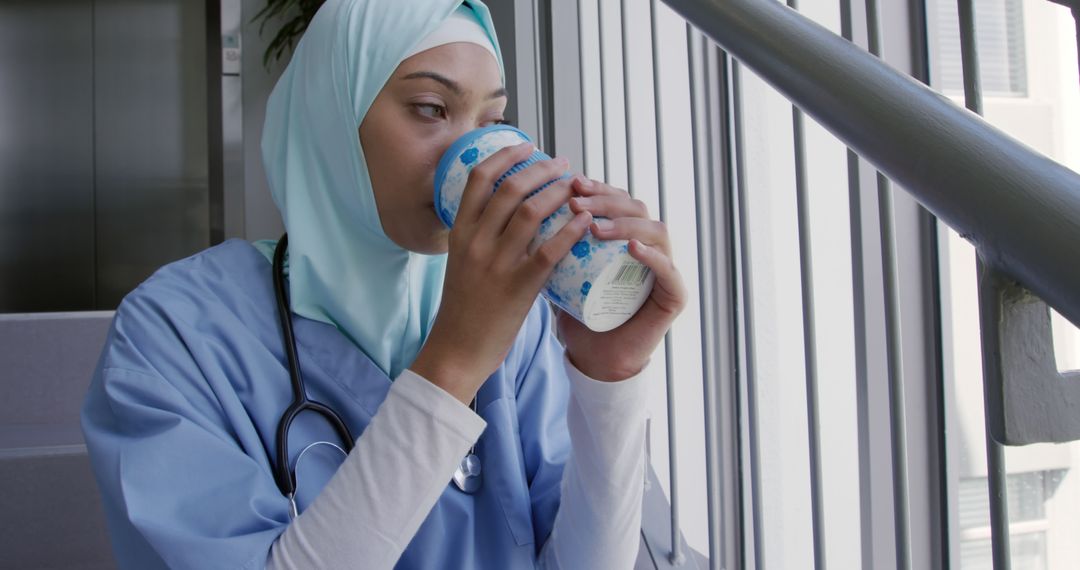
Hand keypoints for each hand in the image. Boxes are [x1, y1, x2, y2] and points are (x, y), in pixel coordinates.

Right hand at [412, 143, 592, 403]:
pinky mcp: (517, 288)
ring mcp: (496, 265)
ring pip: (531, 212)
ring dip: (558, 192)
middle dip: (540, 169)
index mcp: (459, 233)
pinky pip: (549, 251)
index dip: (505, 156)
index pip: (478, 179)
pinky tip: (585, 221)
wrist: (457, 350)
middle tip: (563, 165)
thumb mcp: (462, 262)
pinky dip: (570, 230)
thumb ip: (480, 236)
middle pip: (510, 188)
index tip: (527, 146)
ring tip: (577, 186)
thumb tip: (506, 210)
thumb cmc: (464, 308)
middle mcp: (475, 243)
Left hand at [558, 176, 686, 380]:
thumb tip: (516, 205)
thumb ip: (547, 241)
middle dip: (606, 198)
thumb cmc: (577, 312)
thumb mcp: (559, 270)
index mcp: (625, 236)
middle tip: (576, 200)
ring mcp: (665, 269)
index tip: (569, 181)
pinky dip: (652, 257)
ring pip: (655, 231)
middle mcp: (649, 246)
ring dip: (624, 224)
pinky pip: (668, 270)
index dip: (596, 186)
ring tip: (593, 226)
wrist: (595, 356)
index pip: (617, 199)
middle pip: (636, 207)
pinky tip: (632, 248)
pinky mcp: (674, 295)